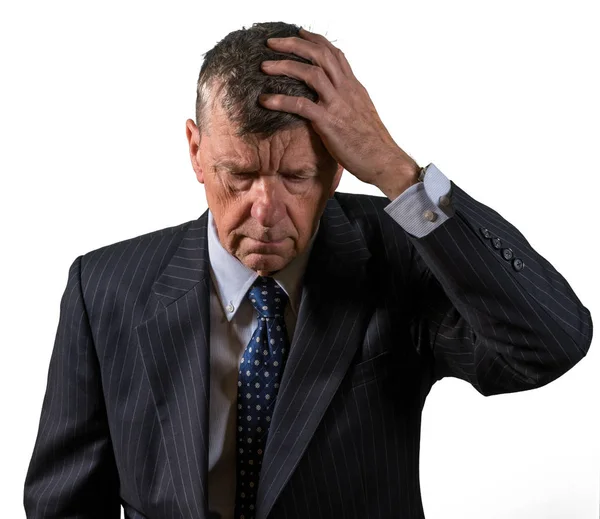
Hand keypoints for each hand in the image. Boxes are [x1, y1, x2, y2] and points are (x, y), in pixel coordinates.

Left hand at [259, 27, 419, 197]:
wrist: (384, 160)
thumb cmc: (372, 144)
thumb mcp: (362, 114)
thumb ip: (348, 102)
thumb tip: (338, 101)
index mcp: (353, 87)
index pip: (335, 54)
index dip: (316, 41)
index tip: (299, 33)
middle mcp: (346, 90)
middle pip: (320, 55)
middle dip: (294, 44)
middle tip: (272, 43)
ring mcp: (338, 104)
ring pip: (310, 73)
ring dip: (284, 66)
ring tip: (264, 66)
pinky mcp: (329, 122)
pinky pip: (301, 106)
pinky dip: (280, 101)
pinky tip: (265, 101)